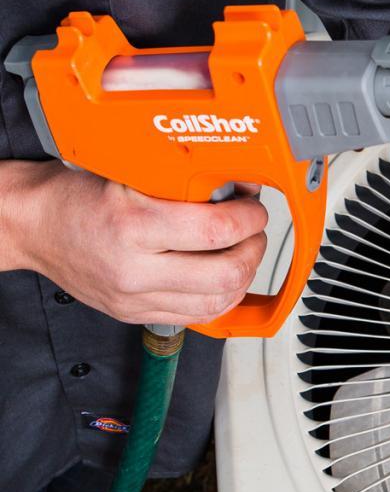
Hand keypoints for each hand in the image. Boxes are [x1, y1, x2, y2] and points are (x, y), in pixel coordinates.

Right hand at [6, 161, 267, 325]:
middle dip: (253, 251)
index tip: (254, 209)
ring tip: (243, 254)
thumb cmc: (76, 196)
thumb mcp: (132, 175)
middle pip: (224, 274)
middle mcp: (134, 269)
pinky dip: (222, 298)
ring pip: (216, 303)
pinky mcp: (135, 314)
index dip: (249, 219)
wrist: (34, 226)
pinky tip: (225, 278)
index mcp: (133, 226)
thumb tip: (239, 185)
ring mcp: (135, 298)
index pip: (215, 231)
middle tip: (254, 233)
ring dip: (243, 278)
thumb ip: (186, 182)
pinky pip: (197, 316)